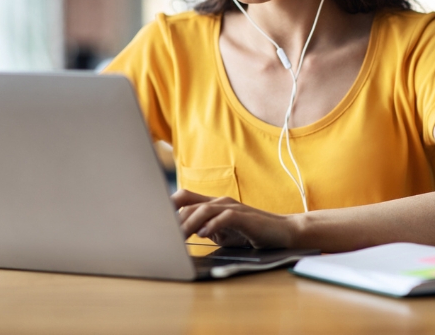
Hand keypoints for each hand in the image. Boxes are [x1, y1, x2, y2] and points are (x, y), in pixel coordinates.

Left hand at [171, 189, 298, 248]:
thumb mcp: (223, 232)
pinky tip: (203, 234)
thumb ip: (206, 229)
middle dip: (174, 220)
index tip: (153, 219)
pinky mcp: (244, 216)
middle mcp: (220, 201)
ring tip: (179, 237)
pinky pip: (225, 217)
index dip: (167, 205)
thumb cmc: (250, 232)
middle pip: (189, 204)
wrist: (281, 231)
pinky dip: (212, 225)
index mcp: (213, 204)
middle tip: (162, 235)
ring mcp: (232, 207)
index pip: (184, 197)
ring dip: (189, 224)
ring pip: (204, 210)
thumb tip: (184, 236)